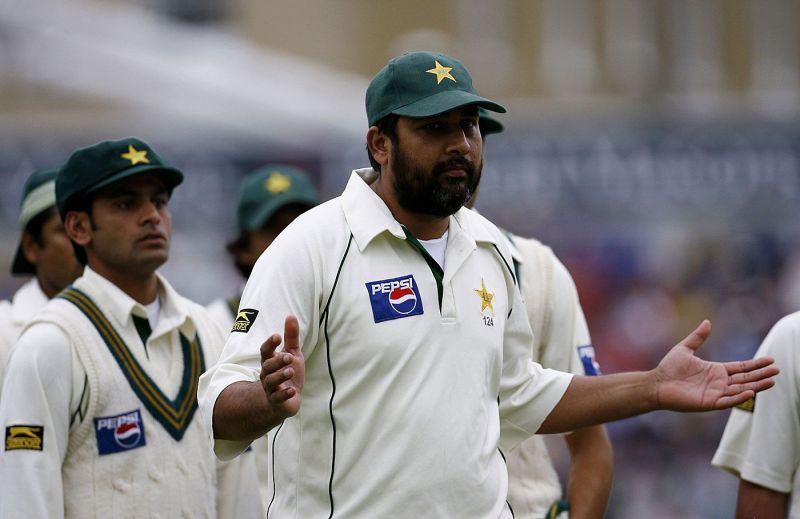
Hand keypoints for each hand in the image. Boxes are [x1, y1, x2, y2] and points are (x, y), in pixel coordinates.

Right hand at [259, 315, 304, 419]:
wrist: (288, 400)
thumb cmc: (288, 373)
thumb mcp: (292, 353)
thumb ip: (291, 337)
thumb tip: (291, 315)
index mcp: (270, 361)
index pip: (265, 351)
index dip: (270, 344)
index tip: (277, 336)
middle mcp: (267, 374)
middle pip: (267, 366)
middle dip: (277, 361)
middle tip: (289, 356)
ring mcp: (271, 388)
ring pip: (271, 382)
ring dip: (280, 376)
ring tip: (290, 370)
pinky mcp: (277, 401)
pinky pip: (278, 398)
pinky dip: (285, 394)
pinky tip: (292, 390)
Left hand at [653, 320, 778, 410]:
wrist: (656, 383)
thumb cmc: (668, 368)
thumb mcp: (684, 349)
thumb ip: (697, 337)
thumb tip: (707, 322)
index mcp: (716, 370)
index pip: (741, 368)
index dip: (755, 365)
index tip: (770, 360)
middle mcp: (719, 382)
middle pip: (745, 379)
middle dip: (761, 375)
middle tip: (777, 370)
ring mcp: (715, 393)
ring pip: (740, 390)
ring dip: (756, 386)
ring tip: (772, 381)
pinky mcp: (708, 403)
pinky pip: (727, 400)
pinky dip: (739, 397)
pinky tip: (750, 392)